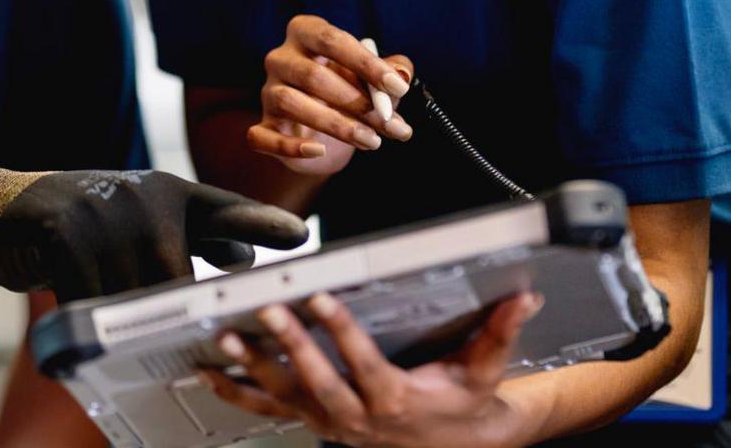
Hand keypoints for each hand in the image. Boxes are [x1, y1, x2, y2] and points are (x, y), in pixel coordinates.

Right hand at [0, 161, 309, 300]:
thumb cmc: (76, 224)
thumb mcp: (135, 221)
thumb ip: (187, 236)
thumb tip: (241, 257)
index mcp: (168, 192)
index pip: (225, 211)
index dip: (262, 224)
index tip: (301, 237)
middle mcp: (144, 194)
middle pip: (176, 280)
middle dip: (162, 311)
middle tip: (154, 328)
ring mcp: (105, 208)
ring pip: (133, 294)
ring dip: (116, 311)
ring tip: (96, 294)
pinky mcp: (66, 228)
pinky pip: (92, 296)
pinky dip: (85, 312)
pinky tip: (72, 302)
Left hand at [202, 290, 544, 447]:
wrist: (453, 445)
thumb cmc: (462, 401)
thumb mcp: (483, 370)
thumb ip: (500, 331)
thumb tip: (524, 298)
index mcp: (396, 399)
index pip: (364, 363)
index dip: (340, 332)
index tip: (321, 299)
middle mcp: (358, 418)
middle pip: (318, 382)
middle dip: (291, 347)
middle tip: (269, 311)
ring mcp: (330, 423)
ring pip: (285, 398)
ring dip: (253, 369)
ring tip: (227, 338)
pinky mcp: (313, 422)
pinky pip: (267, 410)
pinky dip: (234, 392)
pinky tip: (207, 372)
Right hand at [250, 15, 415, 173]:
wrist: (321, 133)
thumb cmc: (348, 93)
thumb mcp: (374, 79)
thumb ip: (392, 72)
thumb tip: (401, 74)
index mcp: (306, 33)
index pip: (332, 40)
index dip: (366, 63)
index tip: (397, 87)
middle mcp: (281, 58)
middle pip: (313, 75)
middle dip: (357, 102)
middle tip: (392, 125)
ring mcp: (268, 92)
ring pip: (291, 103)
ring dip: (336, 125)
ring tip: (372, 141)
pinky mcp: (262, 126)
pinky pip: (264, 136)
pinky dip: (291, 146)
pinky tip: (319, 150)